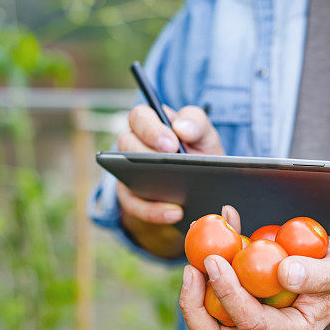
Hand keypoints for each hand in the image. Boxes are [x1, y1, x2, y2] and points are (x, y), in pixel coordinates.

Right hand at [116, 104, 223, 256]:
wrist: (205, 188)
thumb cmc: (200, 154)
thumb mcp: (205, 136)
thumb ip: (197, 123)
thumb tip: (181, 127)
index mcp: (152, 123)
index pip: (140, 116)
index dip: (151, 129)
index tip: (171, 144)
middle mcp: (135, 145)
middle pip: (126, 142)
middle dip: (146, 153)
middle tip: (170, 162)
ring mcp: (129, 172)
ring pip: (124, 174)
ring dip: (148, 184)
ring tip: (176, 195)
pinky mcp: (132, 197)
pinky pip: (135, 205)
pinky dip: (154, 211)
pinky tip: (176, 213)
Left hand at [179, 206, 329, 329]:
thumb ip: (317, 275)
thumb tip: (284, 273)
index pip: (249, 322)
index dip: (227, 292)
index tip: (215, 261)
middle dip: (194, 306)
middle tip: (192, 268)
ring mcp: (252, 321)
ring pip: (209, 315)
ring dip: (197, 283)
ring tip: (200, 241)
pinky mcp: (243, 301)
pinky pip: (217, 290)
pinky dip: (212, 261)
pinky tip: (224, 224)